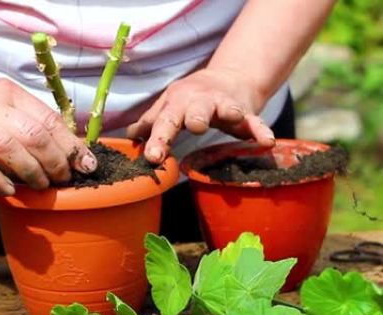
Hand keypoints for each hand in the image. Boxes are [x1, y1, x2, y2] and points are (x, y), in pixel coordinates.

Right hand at [0, 78, 96, 194]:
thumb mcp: (4, 105)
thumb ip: (32, 122)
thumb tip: (71, 150)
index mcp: (9, 92)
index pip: (48, 119)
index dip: (70, 145)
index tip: (85, 165)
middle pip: (32, 134)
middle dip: (54, 161)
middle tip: (61, 179)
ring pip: (8, 147)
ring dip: (30, 171)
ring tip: (40, 186)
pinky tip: (8, 189)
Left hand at [126, 68, 275, 162]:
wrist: (229, 79)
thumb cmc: (190, 100)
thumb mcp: (168, 107)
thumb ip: (151, 123)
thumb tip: (127, 137)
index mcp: (177, 103)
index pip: (165, 121)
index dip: (158, 139)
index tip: (152, 157)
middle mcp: (200, 102)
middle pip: (196, 110)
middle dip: (196, 116)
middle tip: (194, 126)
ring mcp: (225, 105)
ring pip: (227, 108)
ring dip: (229, 111)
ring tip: (232, 117)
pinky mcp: (246, 112)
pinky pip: (255, 121)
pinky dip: (261, 129)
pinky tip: (266, 141)